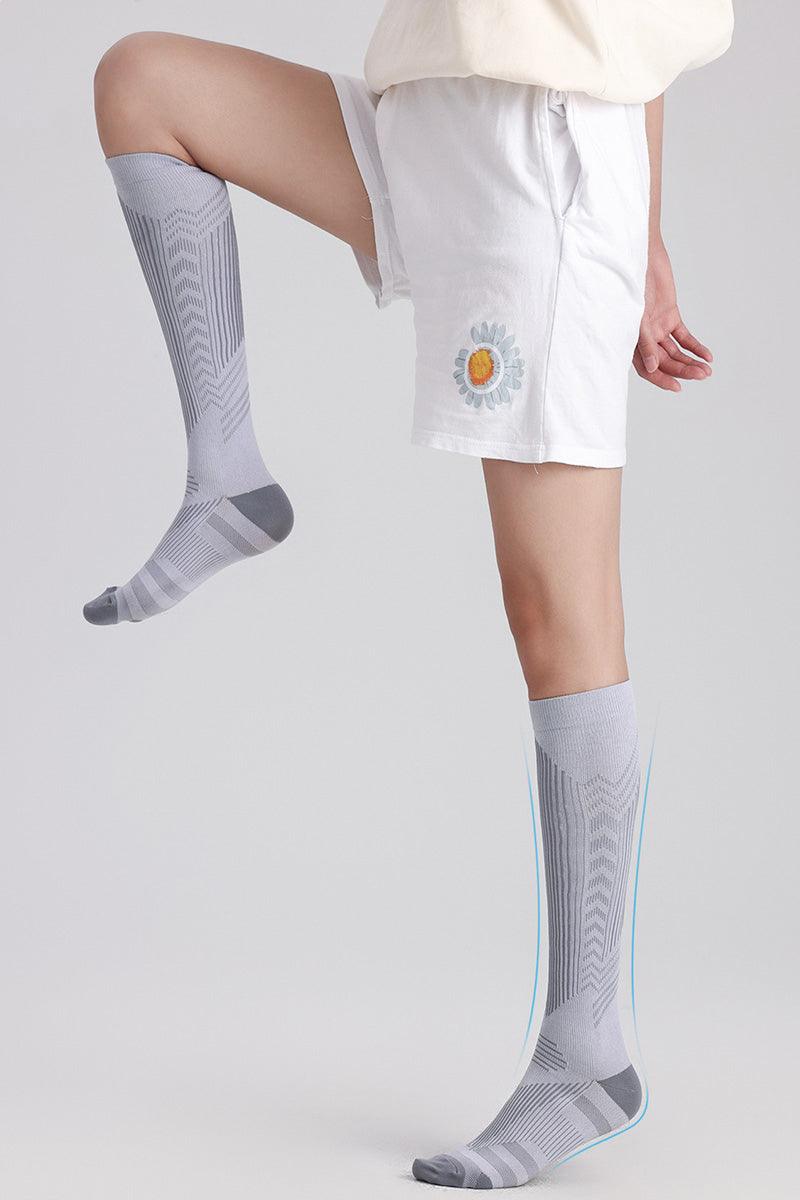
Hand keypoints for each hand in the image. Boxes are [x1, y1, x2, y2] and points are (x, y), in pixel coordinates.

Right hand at [634, 237, 712, 391]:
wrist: (642, 258)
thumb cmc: (633, 285)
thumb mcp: (638, 318)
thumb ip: (645, 343)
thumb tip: (653, 367)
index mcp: (633, 342)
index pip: (647, 369)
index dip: (662, 379)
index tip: (678, 387)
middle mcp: (645, 339)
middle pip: (666, 362)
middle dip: (683, 370)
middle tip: (702, 375)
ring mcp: (658, 328)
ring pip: (676, 352)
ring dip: (691, 361)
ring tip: (707, 370)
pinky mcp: (670, 316)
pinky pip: (684, 337)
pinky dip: (695, 347)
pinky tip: (707, 356)